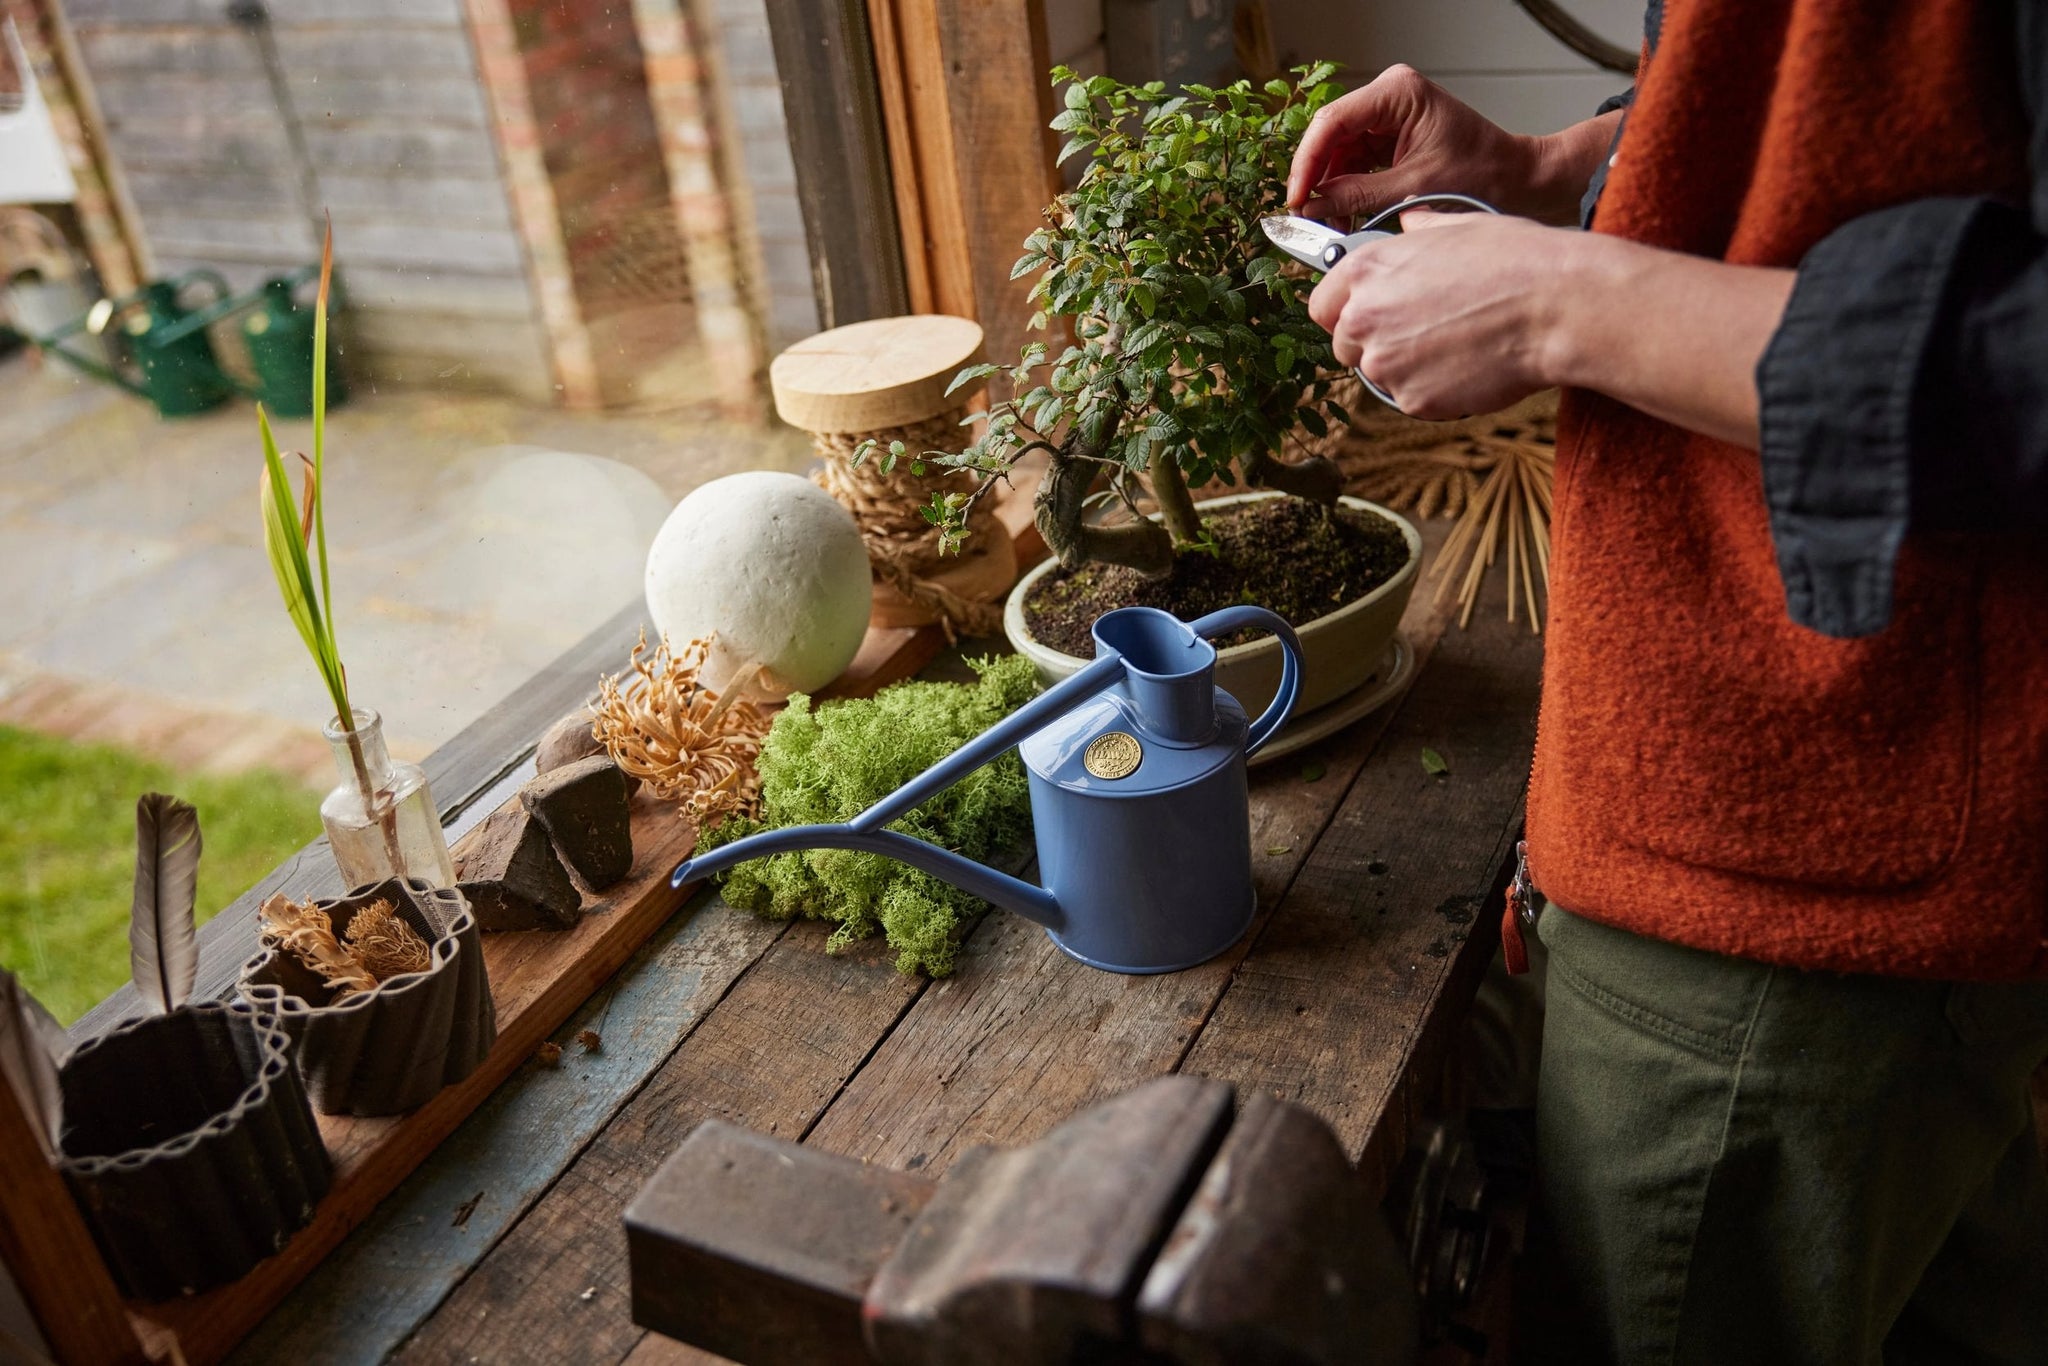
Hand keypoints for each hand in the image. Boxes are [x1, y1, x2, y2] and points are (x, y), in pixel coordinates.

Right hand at [1288, 65, 1617, 226]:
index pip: (1333, 122)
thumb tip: (1311, 207)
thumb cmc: (1482, 175)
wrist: (1517, 182)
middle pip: (1331, 137)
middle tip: (1307, 216)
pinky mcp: (1390, 137)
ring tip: (1331, 222)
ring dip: (1331, 189)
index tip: (1296, 198)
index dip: (1307, 163)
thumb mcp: (1413, 190)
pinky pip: (1354, 162)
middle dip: (1317, 179)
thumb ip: (1357, 196)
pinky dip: (1346, 190)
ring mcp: (1388, 116)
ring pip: (1338, 153)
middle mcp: (1389, 97)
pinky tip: (1345, 214)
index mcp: (1398, 93)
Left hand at [1308, 211, 1570, 419]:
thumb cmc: (1516, 260)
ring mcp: (1385, 364)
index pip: (1322, 305)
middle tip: (1422, 332)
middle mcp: (1364, 318)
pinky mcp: (1412, 400)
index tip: (1365, 314)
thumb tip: (1409, 222)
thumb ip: (1421, 230)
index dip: (1344, 311)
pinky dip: (1435, 390)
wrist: (1556, 307)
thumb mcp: (1461, 227)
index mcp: (1367, 270)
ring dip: (1406, 367)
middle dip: (1374, 342)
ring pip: (1379, 375)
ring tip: (1457, 345)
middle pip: (1344, 345)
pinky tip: (1471, 365)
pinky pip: (1412, 399)